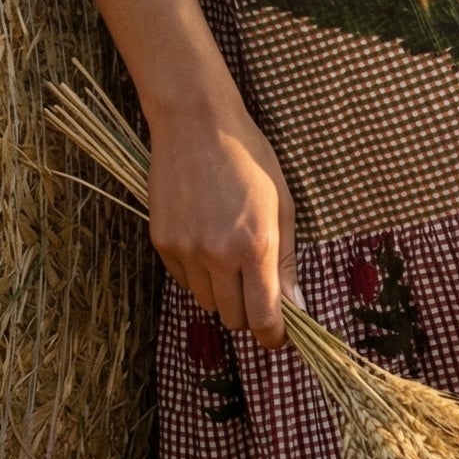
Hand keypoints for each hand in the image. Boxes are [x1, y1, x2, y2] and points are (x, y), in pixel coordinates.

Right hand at [146, 69, 297, 349]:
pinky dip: (198, 274)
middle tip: (256, 287)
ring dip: (222, 293)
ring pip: (207, 303)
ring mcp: (186, 250)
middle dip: (249, 312)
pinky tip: (206, 240)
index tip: (278, 333)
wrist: (196, 122)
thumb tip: (296, 307)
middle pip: (234, 318)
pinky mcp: (162, 242)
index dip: (273, 335)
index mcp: (255, 245)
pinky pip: (184, 281)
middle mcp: (218, 254)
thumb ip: (287, 261)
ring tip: (229, 255)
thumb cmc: (248, 157)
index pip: (263, 319)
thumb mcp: (281, 203)